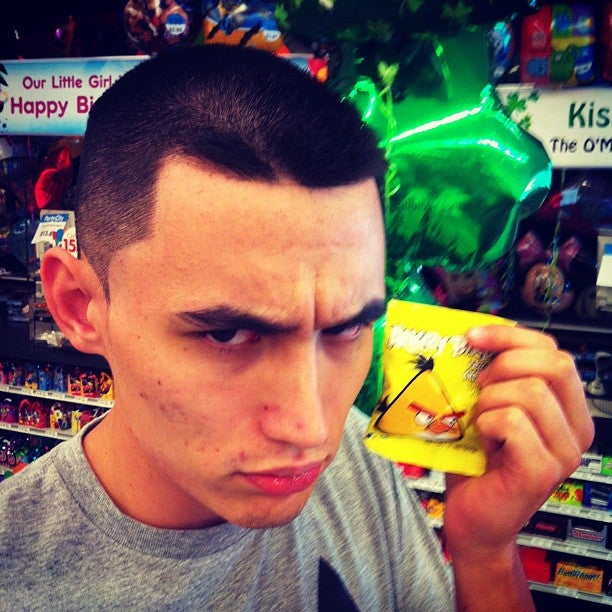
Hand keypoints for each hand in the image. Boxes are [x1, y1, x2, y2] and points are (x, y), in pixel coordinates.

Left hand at [444, 324, 593, 556]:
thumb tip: (475, 335)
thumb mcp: (489, 407)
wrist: (471, 515)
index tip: (473, 336)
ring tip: (482, 423)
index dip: (510, 336)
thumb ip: (496, 376)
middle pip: (554, 364)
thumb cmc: (477, 461)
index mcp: (566, 408)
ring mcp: (564, 453)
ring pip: (529, 392)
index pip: (553, 350)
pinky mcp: (542, 472)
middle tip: (479, 388)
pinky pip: (513, 422)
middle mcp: (575, 430)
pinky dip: (487, 424)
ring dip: (490, 401)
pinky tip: (485, 443)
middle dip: (503, 366)